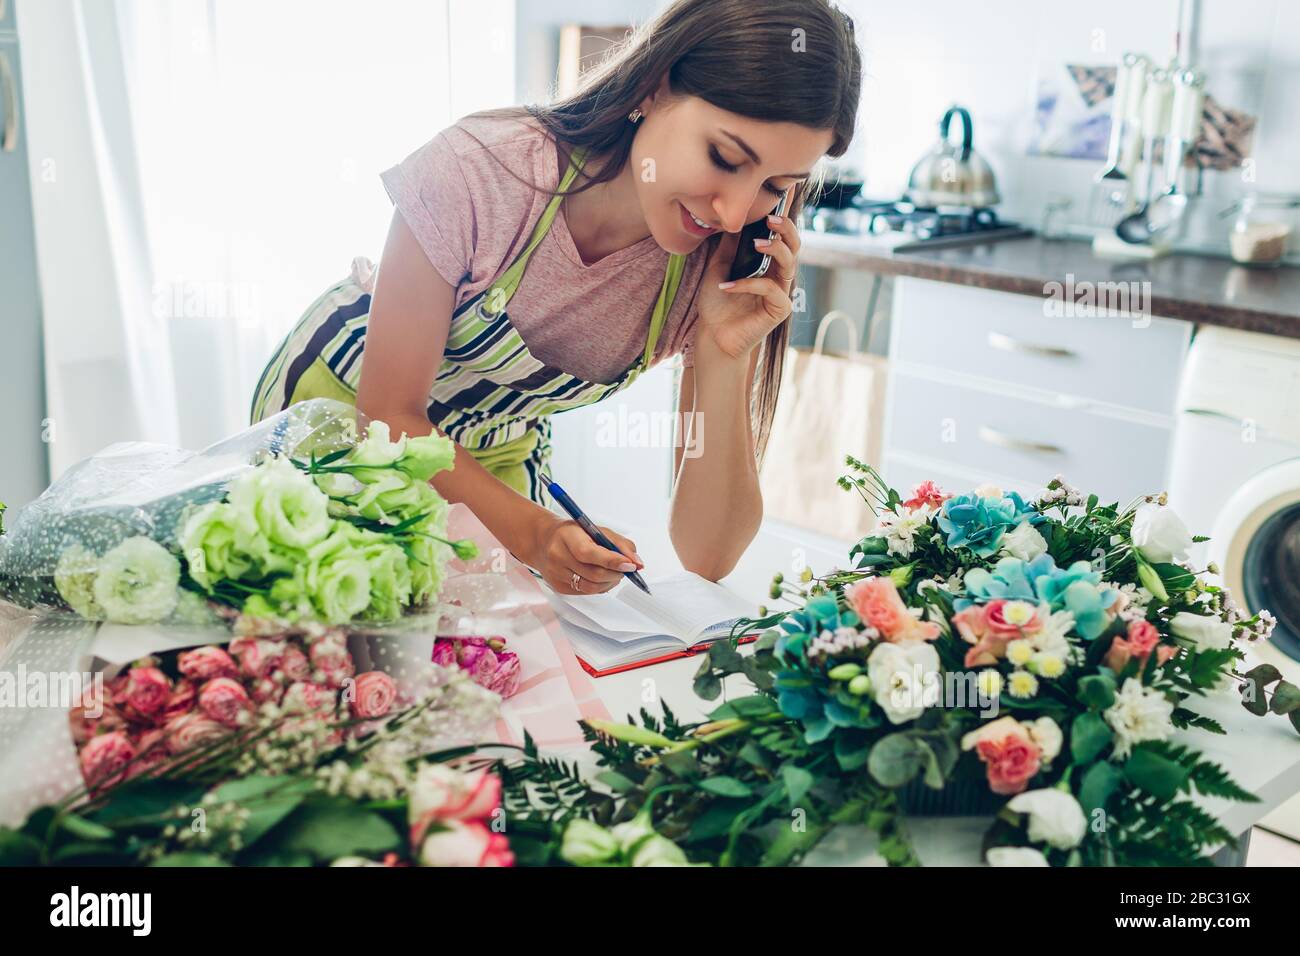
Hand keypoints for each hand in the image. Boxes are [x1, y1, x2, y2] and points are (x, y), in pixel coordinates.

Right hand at [529, 514, 644, 594]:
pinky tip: (601, 578)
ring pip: (591, 587)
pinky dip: (599, 587)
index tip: (630, 565)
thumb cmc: (575, 533)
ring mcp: (556, 574)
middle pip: (593, 574)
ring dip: (610, 582)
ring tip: (615, 573)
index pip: (589, 553)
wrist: (544, 542)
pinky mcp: (558, 587)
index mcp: (567, 536)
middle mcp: (558, 556)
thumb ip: (620, 544)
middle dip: (616, 573)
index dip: (612, 561)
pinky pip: (585, 592)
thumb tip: (637, 563)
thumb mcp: (597, 529)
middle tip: (627, 568)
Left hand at [693, 197, 799, 360]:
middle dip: (786, 228)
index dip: (786, 213)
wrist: (712, 335)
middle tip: (771, 218)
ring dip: (775, 249)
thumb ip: (729, 246)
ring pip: (790, 263)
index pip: (781, 235)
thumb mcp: (718, 267)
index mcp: (767, 263)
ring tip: (757, 243)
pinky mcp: (779, 309)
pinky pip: (771, 289)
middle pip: (795, 245)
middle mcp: (778, 275)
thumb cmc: (716, 304)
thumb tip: (733, 217)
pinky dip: (749, 284)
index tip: (785, 190)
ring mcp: (780, 292)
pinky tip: (728, 286)